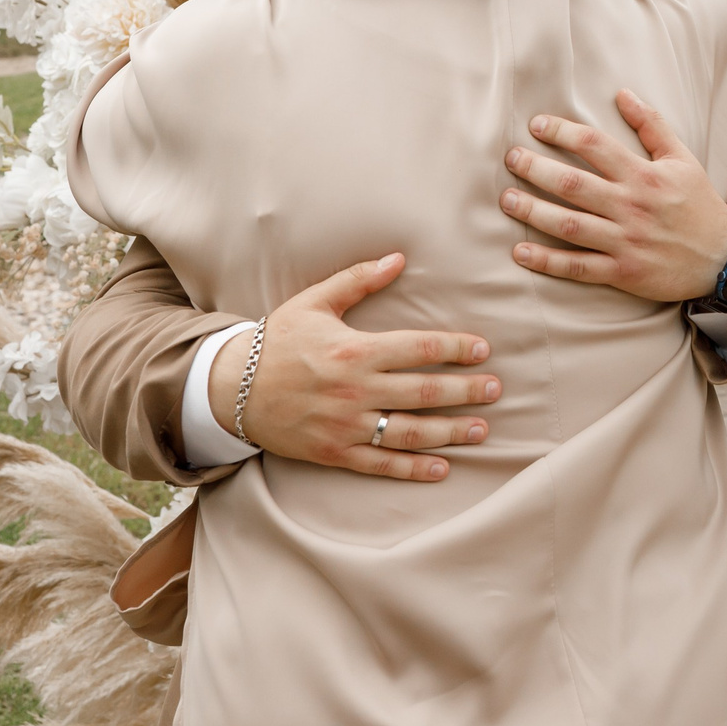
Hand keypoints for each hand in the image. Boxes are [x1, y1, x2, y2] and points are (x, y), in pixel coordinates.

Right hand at [215, 253, 499, 481]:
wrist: (229, 388)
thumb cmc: (277, 340)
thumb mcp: (314, 301)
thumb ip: (359, 279)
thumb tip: (399, 257)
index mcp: (355, 351)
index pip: (420, 349)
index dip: (456, 350)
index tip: (483, 351)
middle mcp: (355, 390)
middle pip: (423, 392)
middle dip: (465, 392)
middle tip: (497, 391)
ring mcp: (345, 425)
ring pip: (408, 432)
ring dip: (450, 432)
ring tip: (481, 430)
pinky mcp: (333, 452)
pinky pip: (380, 464)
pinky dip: (412, 468)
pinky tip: (441, 467)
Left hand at [502, 90, 726, 301]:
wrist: (724, 260)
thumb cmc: (700, 205)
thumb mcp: (683, 159)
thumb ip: (652, 125)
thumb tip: (622, 93)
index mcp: (644, 176)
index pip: (595, 145)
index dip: (562, 132)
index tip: (536, 125)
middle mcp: (631, 206)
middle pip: (573, 183)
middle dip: (536, 169)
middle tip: (510, 158)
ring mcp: (625, 241)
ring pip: (569, 225)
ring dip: (533, 212)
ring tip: (506, 200)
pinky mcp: (622, 272)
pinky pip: (578, 267)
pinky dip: (547, 261)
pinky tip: (519, 252)